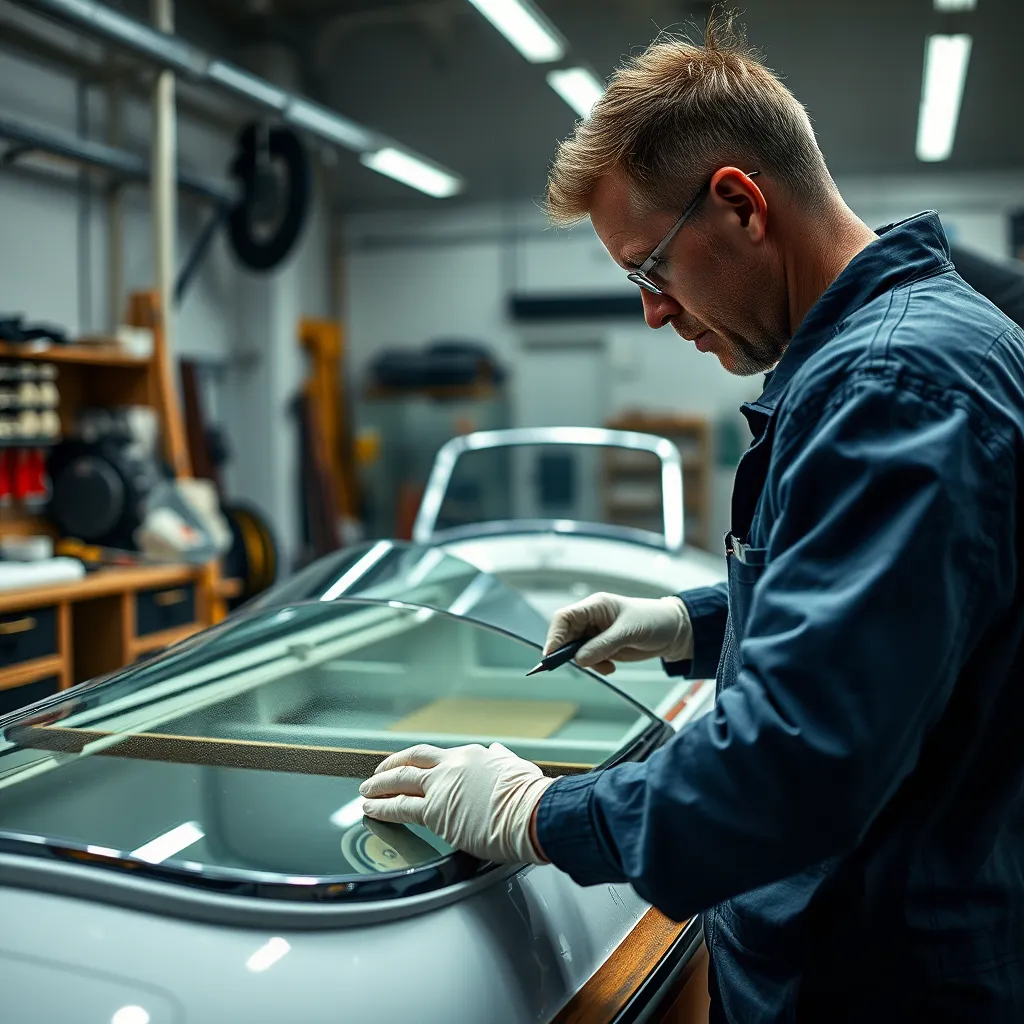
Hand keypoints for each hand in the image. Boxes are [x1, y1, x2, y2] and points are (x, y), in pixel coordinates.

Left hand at [359, 743, 554, 863]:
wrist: (532, 812)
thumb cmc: (530, 796)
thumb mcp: (516, 767)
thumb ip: (501, 759)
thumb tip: (497, 751)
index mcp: (472, 755)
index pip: (439, 757)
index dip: (421, 762)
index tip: (413, 766)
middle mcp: (452, 765)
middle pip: (413, 760)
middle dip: (392, 766)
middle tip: (378, 773)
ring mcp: (441, 786)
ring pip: (400, 780)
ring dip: (379, 786)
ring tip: (365, 791)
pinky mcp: (434, 811)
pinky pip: (399, 807)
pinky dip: (381, 807)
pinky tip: (370, 809)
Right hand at [545, 592, 692, 674]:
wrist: (674, 632)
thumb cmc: (653, 621)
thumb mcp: (628, 632)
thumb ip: (603, 645)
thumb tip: (579, 660)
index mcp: (595, 606)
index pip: (564, 618)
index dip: (555, 635)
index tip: (552, 655)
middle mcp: (592, 619)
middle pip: (566, 635)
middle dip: (569, 652)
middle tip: (580, 665)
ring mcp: (596, 634)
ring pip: (576, 651)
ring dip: (587, 662)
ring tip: (607, 665)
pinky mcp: (603, 647)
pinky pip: (589, 659)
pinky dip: (596, 666)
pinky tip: (611, 666)